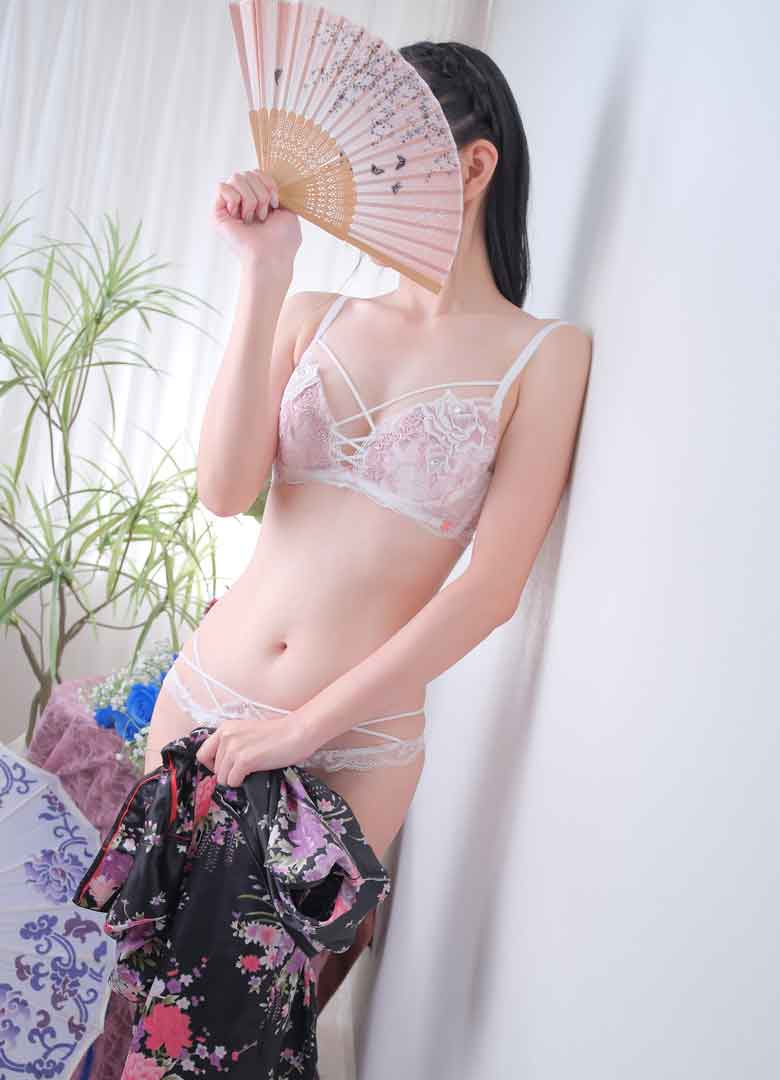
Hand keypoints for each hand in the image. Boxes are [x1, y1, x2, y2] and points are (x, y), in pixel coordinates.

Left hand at [194, 712, 314, 786]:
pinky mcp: (244, 760)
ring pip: (222, 778)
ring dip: (235, 778)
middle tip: (245, 769)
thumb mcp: (246, 734)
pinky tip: (255, 772)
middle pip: (214, 769)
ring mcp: (234, 748)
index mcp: (225, 728)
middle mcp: (226, 736)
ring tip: (252, 769)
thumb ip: (231, 744)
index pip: (202, 754)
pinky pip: (232, 781)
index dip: (213, 765)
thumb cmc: (277, 735)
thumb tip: (219, 767)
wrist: (296, 732)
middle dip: (228, 773)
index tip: (227, 767)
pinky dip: (242, 782)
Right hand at [213, 168, 301, 268]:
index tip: (276, 203)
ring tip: (252, 218)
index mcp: (257, 200)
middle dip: (260, 193)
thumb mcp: (288, 209)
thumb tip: (267, 176)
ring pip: (236, 177)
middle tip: (263, 215)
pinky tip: (239, 218)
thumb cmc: (282, 239)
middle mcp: (242, 202)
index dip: (268, 183)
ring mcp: (229, 207)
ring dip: (250, 199)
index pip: (256, 172)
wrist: (271, 255)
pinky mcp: (217, 213)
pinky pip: (222, 187)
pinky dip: (235, 200)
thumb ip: (276, 191)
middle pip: (247, 173)